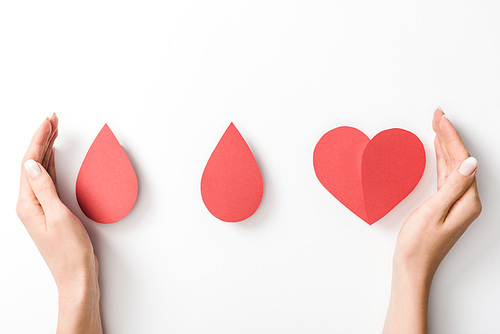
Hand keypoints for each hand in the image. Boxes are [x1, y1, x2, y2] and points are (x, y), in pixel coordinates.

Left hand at [16, 115, 101, 333]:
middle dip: (42, 139)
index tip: (48, 122)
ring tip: (54, 130)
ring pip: (41, 170)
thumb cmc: (69, 251)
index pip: (30, 163)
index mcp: (28, 203)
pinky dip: (52, 165)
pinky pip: (48, 181)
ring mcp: (40, 207)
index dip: (39, 139)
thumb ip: (45, 188)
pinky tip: (54, 157)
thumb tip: (31, 163)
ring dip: (47, 150)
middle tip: (53, 119)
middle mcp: (30, 204)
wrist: (76, 275)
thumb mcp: (58, 216)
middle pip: (33, 163)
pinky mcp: (51, 211)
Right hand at [383, 108, 481, 333]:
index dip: (450, 136)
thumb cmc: (419, 244)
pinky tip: (438, 150)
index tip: (439, 118)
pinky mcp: (446, 205)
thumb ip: (453, 186)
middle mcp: (467, 200)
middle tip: (437, 115)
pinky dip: (442, 159)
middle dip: (448, 135)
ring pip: (454, 166)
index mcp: (468, 200)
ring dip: (445, 145)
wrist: (412, 266)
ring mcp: (457, 203)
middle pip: (460, 160)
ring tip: (436, 125)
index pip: (462, 160)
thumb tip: (471, 162)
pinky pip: (447, 175)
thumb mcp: (434, 212)